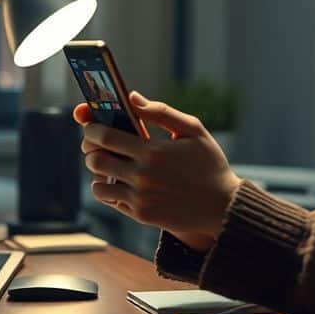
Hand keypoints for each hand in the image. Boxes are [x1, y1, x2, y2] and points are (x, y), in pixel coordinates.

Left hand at [74, 91, 241, 242]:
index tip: (91, 125)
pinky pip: (111, 201)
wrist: (223, 206)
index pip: (106, 136)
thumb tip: (133, 98)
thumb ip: (161, 112)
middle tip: (97, 145)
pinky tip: (121, 182)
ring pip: (98, 185)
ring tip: (109, 165)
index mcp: (153, 151)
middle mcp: (143, 176)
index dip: (92, 128)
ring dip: (99, 173)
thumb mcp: (193, 131)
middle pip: (95, 160)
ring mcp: (140, 198)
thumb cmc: (210, 164)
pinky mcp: (141, 215)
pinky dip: (110, 191)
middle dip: (91, 149)